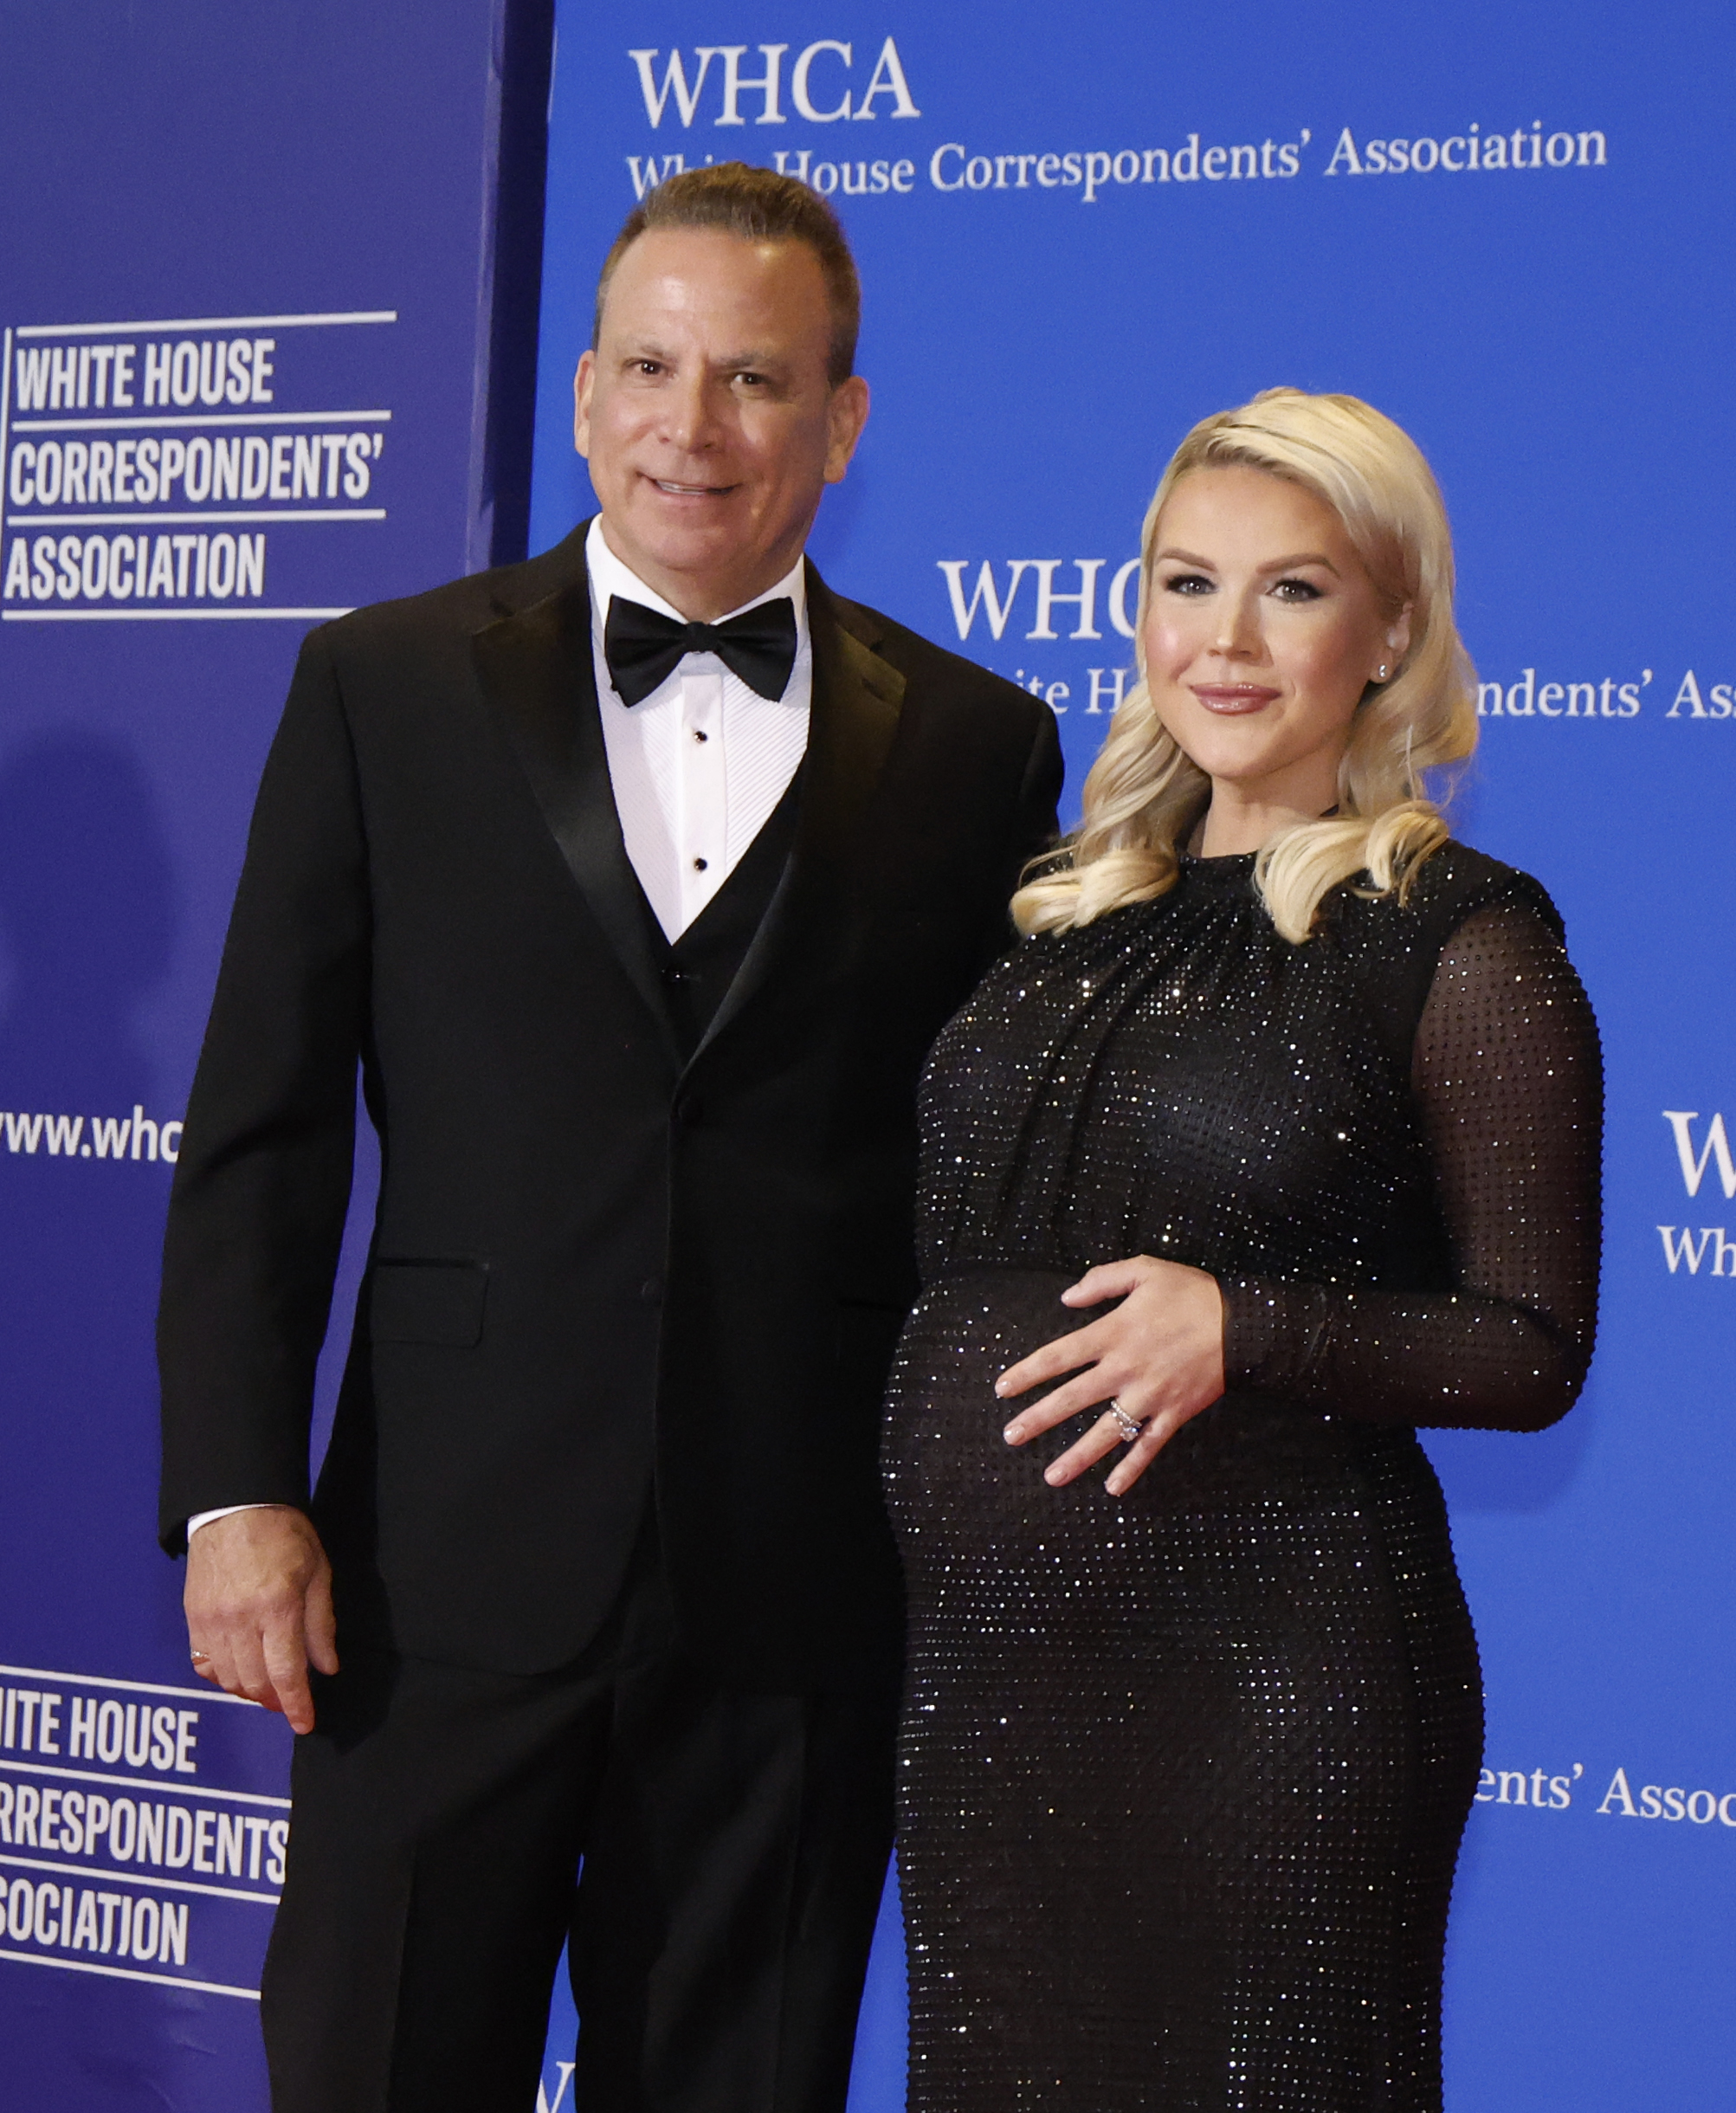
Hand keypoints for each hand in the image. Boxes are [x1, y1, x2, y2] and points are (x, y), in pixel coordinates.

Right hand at [184, 1507, 337, 1733]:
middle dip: (275, 1701)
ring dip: (250, 1692)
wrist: (235, 1506)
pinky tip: (239, 1670)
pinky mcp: (193, 1617)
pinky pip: (204, 1663)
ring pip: (228, 1679)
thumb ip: (321, 1624)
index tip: (305, 1724)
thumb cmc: (284, 1533)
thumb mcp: (318, 1572)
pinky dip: (222, 1676)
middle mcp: (240, 1620)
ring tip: (268, 1687)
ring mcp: (211, 1621)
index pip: (286, 1673)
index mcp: (277, 1607)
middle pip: (255, 1683)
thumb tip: (327, 1667)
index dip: (297, 1705)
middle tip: (289, 1702)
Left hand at [996, 1255, 1225, 1495]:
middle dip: (1038, 1419)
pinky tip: (1112, 1489)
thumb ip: (1102, 1280)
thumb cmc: (1191, 1293)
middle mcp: (1125, 1369)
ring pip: (1106, 1432)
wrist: (1243, 1323)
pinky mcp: (1174, 1413)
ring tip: (1051, 1477)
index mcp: (1114, 1333)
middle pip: (1072, 1399)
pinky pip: (1149, 1446)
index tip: (1002, 1389)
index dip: (1027, 1373)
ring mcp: (1150, 1396)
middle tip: (1011, 1436)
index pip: (1059, 1357)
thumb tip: (1066, 1297)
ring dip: (1077, 1456)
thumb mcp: (1145, 1270)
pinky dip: (1131, 1468)